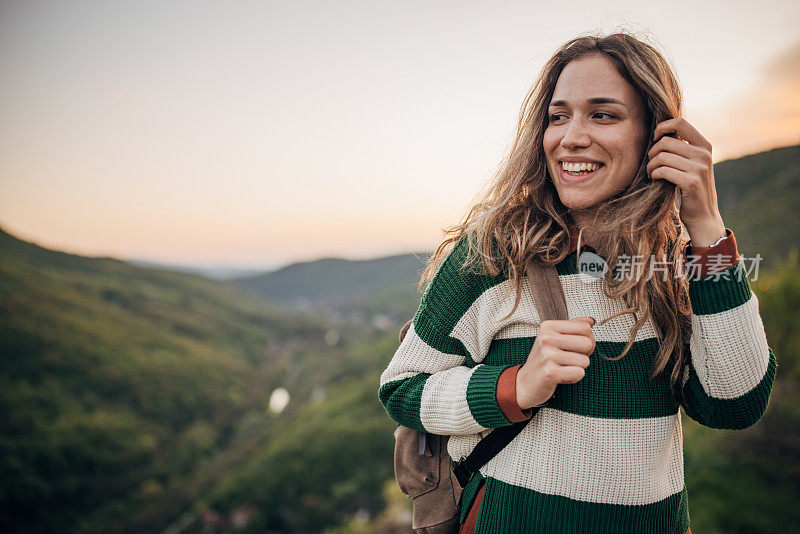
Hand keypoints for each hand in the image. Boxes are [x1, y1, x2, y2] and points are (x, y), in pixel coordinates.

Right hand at [516, 316, 594, 409]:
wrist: (524, 384)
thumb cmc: (543, 360)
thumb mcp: (554, 339)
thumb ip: (573, 327)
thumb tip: (591, 321)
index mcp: (548, 326)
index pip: (585, 328)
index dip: (586, 339)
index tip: (573, 347)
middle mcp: (546, 338)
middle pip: (587, 343)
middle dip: (584, 354)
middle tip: (568, 359)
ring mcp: (547, 355)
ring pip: (585, 361)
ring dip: (577, 368)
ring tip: (561, 368)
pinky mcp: (550, 373)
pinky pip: (579, 373)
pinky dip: (573, 378)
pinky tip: (560, 377)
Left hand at [646, 118, 725, 244]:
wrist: (703, 216)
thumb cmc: (690, 188)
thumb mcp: (692, 163)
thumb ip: (682, 148)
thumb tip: (661, 131)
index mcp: (704, 146)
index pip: (680, 122)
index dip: (662, 127)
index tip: (655, 139)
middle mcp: (704, 154)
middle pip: (666, 141)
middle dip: (652, 153)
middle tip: (651, 164)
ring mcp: (699, 168)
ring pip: (662, 156)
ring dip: (651, 166)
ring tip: (651, 173)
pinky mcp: (691, 182)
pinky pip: (663, 171)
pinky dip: (654, 174)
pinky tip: (655, 179)